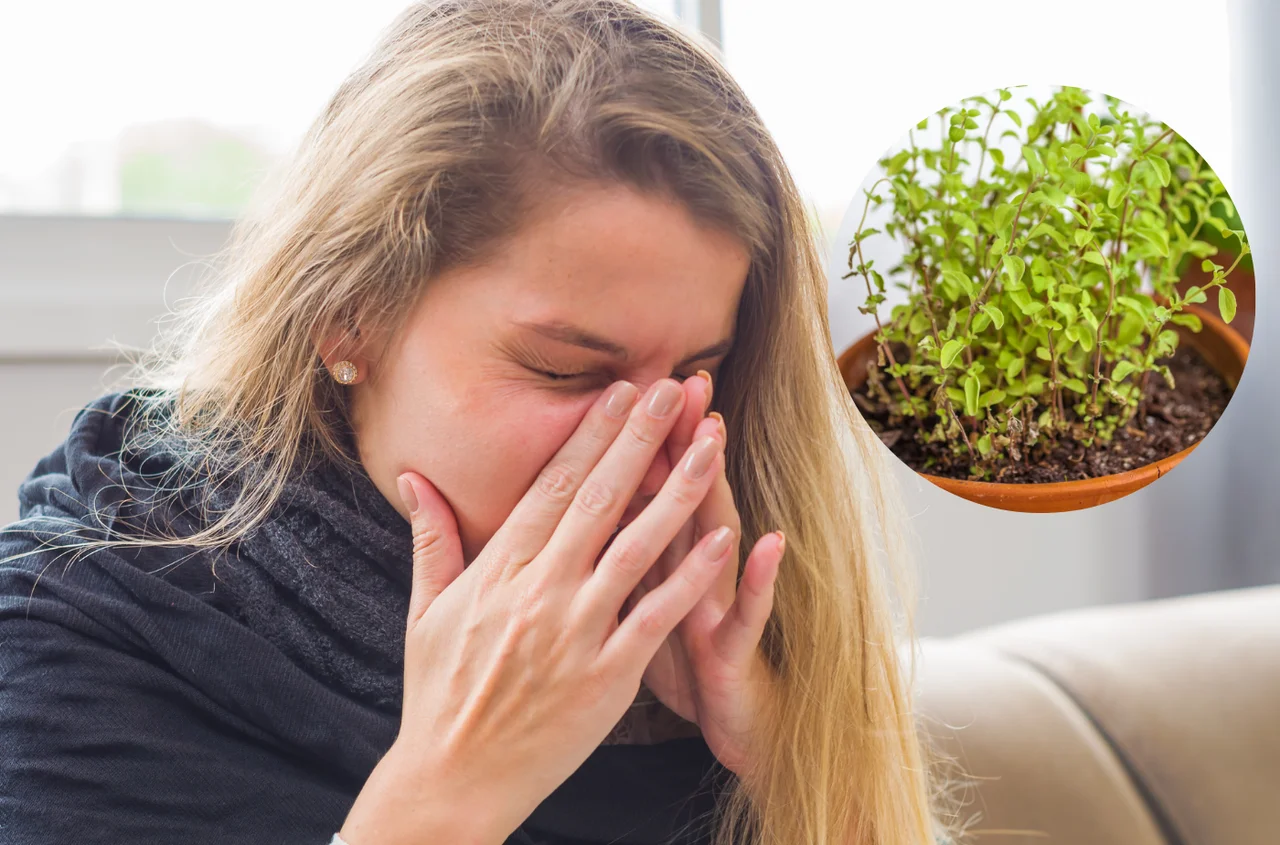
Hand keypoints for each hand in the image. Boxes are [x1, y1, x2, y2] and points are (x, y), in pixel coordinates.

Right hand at [341, 378, 736, 844]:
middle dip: (639, 439)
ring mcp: (574, 633)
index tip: (622, 392)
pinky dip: (689, 577)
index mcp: (498, 572)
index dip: (591, 435)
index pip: (551, 487)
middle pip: (597, 500)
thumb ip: (430, 539)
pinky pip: (656, 617)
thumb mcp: (424, 611)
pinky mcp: (606, 677)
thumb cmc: (439, 693)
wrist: (453, 778)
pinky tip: (722, 538)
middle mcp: (538, 592)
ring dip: (678, 490)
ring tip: (710, 443)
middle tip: (673, 388)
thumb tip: (413, 478)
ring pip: (635, 547)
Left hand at [622, 371, 784, 781]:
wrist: (728, 729)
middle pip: (676, 499)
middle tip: (676, 379)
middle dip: (674, 440)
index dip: (628, 445)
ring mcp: (714, 607)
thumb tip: (574, 521)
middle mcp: (687, 573)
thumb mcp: (636, 612)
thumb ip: (614, 560)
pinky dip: (756, 580)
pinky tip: (767, 543)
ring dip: (714, 489)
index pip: (635, 495)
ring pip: (714, 540)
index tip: (618, 385)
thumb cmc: (678, 668)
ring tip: (714, 436)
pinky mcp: (734, 650)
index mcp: (649, 565)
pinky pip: (746, 614)